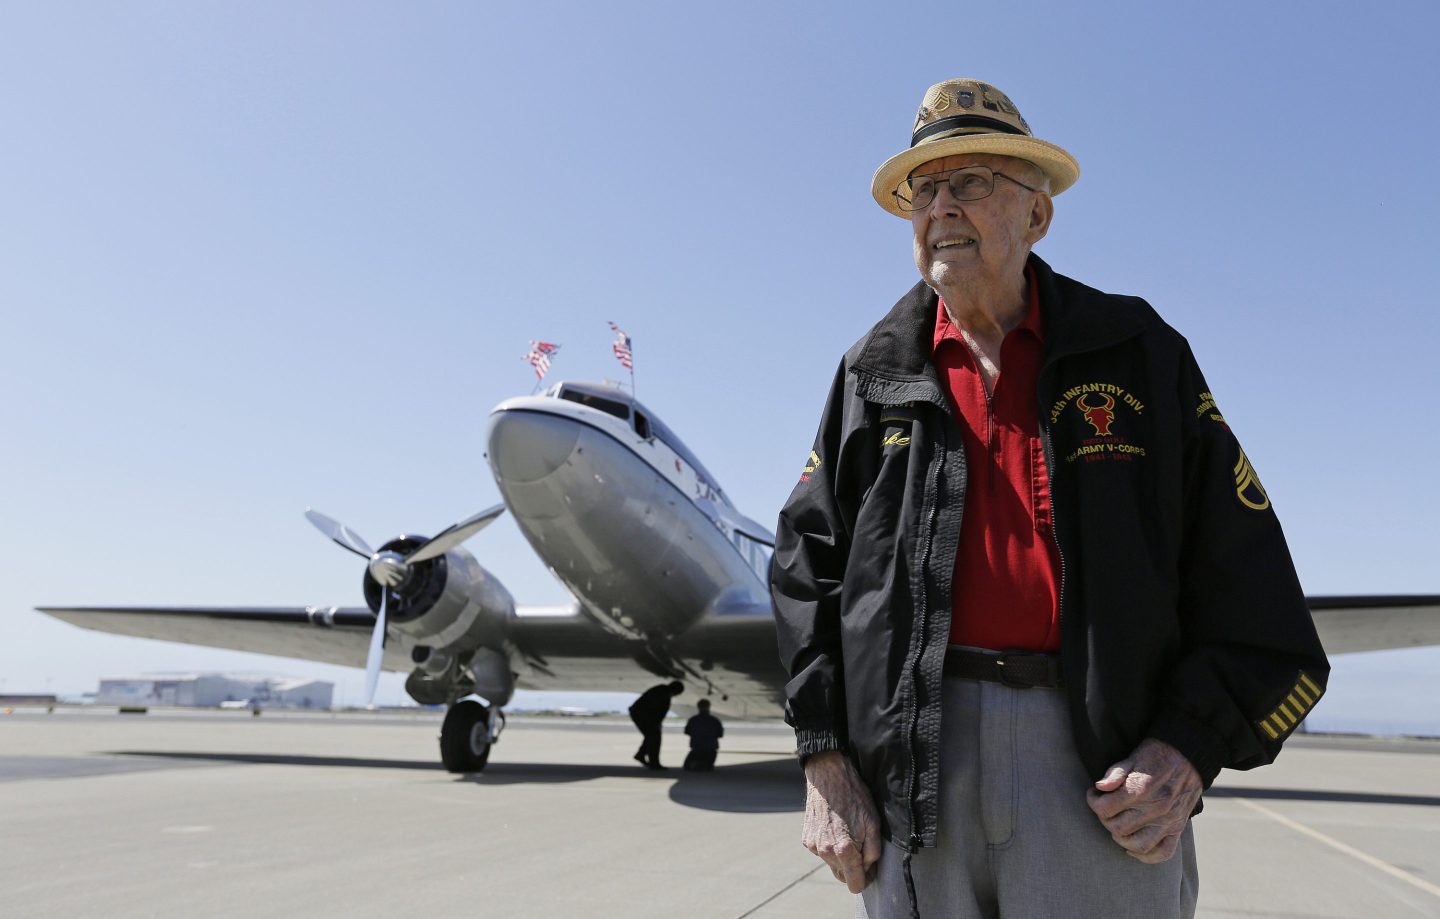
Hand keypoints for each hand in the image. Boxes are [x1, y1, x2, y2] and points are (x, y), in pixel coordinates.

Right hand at [802, 750, 881, 891]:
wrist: (828, 776)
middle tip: (861, 847)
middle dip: (853, 868)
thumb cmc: (854, 797)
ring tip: (846, 832)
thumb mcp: (873, 823)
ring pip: (831, 864)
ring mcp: (814, 846)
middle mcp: (825, 852)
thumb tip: (868, 870)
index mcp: (844, 851)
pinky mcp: (806, 839)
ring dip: (840, 856)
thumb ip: (873, 852)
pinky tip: (834, 827)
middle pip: (842, 876)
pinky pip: (821, 851)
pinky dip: (829, 846)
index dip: (865, 880)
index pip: (855, 885)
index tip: (870, 870)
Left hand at [1086, 738, 1201, 863]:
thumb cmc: (1156, 755)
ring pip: (1137, 845)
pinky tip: (1133, 848)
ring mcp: (1169, 821)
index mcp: (1140, 790)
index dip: (1093, 802)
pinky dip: (1146, 856)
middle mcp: (1156, 809)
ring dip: (1121, 839)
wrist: (1188, 755)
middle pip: (1117, 828)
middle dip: (1105, 818)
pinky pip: (1162, 853)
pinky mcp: (1178, 828)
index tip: (1094, 795)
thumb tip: (1099, 787)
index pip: (1105, 809)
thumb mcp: (1132, 757)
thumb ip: (1114, 773)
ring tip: (1117, 825)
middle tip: (1105, 808)